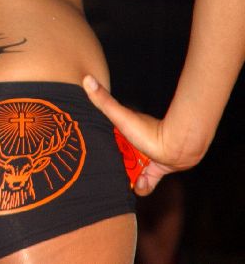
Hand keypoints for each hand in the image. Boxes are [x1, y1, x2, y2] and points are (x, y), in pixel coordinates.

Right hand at [82, 75, 196, 196]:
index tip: (93, 154)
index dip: (100, 148)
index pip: (107, 141)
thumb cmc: (148, 131)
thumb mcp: (120, 117)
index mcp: (122, 134)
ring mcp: (144, 159)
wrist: (178, 146)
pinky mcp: (155, 172)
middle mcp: (132, 147)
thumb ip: (103, 100)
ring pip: (130, 174)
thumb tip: (86, 78)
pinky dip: (142, 186)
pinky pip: (144, 184)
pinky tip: (140, 184)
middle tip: (110, 172)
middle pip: (117, 159)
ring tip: (126, 180)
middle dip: (114, 166)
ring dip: (128, 178)